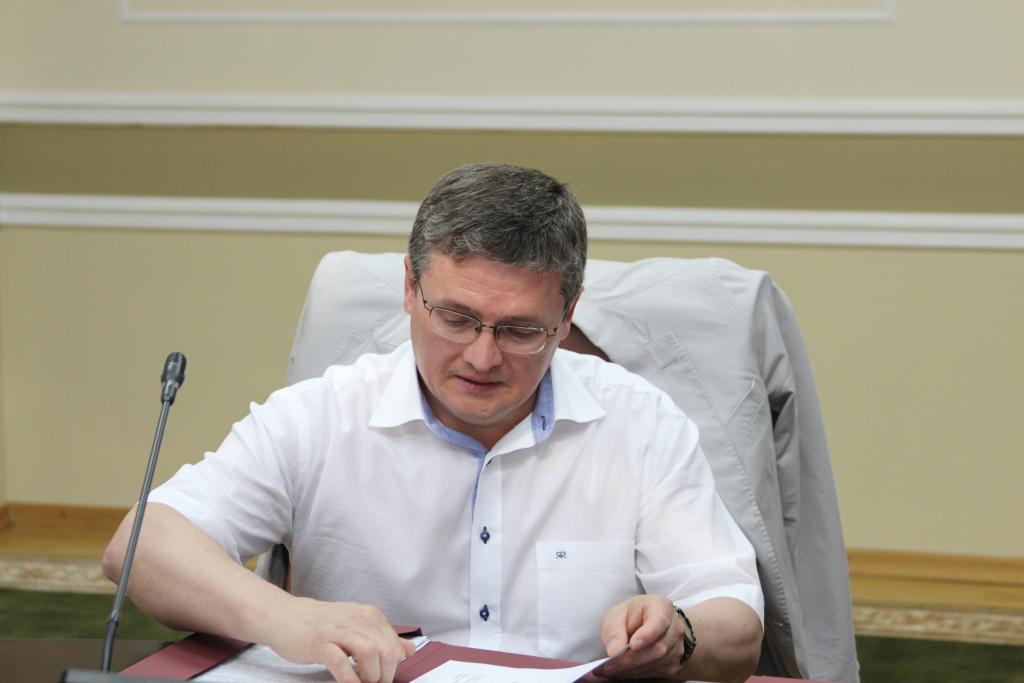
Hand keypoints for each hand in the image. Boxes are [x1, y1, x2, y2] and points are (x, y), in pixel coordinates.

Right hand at [262, 596, 416, 682]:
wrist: (285, 615)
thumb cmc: (321, 624)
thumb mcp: (357, 625)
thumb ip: (383, 638)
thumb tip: (410, 649)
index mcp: (370, 616)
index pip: (395, 646)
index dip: (394, 668)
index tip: (383, 678)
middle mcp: (357, 620)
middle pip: (387, 652)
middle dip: (385, 676)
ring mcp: (338, 630)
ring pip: (369, 655)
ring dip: (370, 677)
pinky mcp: (319, 643)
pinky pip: (340, 663)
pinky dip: (349, 679)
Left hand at [597, 595, 685, 678]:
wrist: (646, 623)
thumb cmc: (631, 616)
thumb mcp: (616, 615)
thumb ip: (613, 629)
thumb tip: (614, 651)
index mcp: (661, 607)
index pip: (660, 621)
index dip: (648, 635)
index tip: (633, 646)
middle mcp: (675, 627)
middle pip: (657, 647)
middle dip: (631, 660)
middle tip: (609, 667)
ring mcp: (677, 646)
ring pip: (657, 663)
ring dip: (632, 669)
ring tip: (610, 671)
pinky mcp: (673, 662)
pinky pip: (657, 672)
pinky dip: (637, 674)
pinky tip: (622, 672)